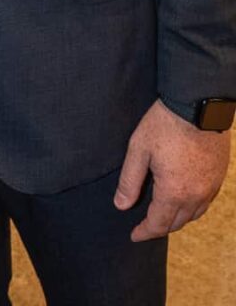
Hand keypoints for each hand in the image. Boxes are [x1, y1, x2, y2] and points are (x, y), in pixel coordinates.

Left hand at [114, 98, 230, 240]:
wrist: (198, 105)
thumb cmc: (165, 124)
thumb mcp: (139, 149)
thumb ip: (130, 180)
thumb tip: (121, 206)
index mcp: (174, 192)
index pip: (158, 224)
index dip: (144, 232)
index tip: (134, 235)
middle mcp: (196, 195)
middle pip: (177, 223)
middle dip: (160, 227)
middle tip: (146, 226)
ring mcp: (211, 186)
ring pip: (194, 214)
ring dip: (177, 218)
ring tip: (163, 214)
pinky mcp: (219, 175)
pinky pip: (206, 201)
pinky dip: (193, 206)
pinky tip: (184, 198)